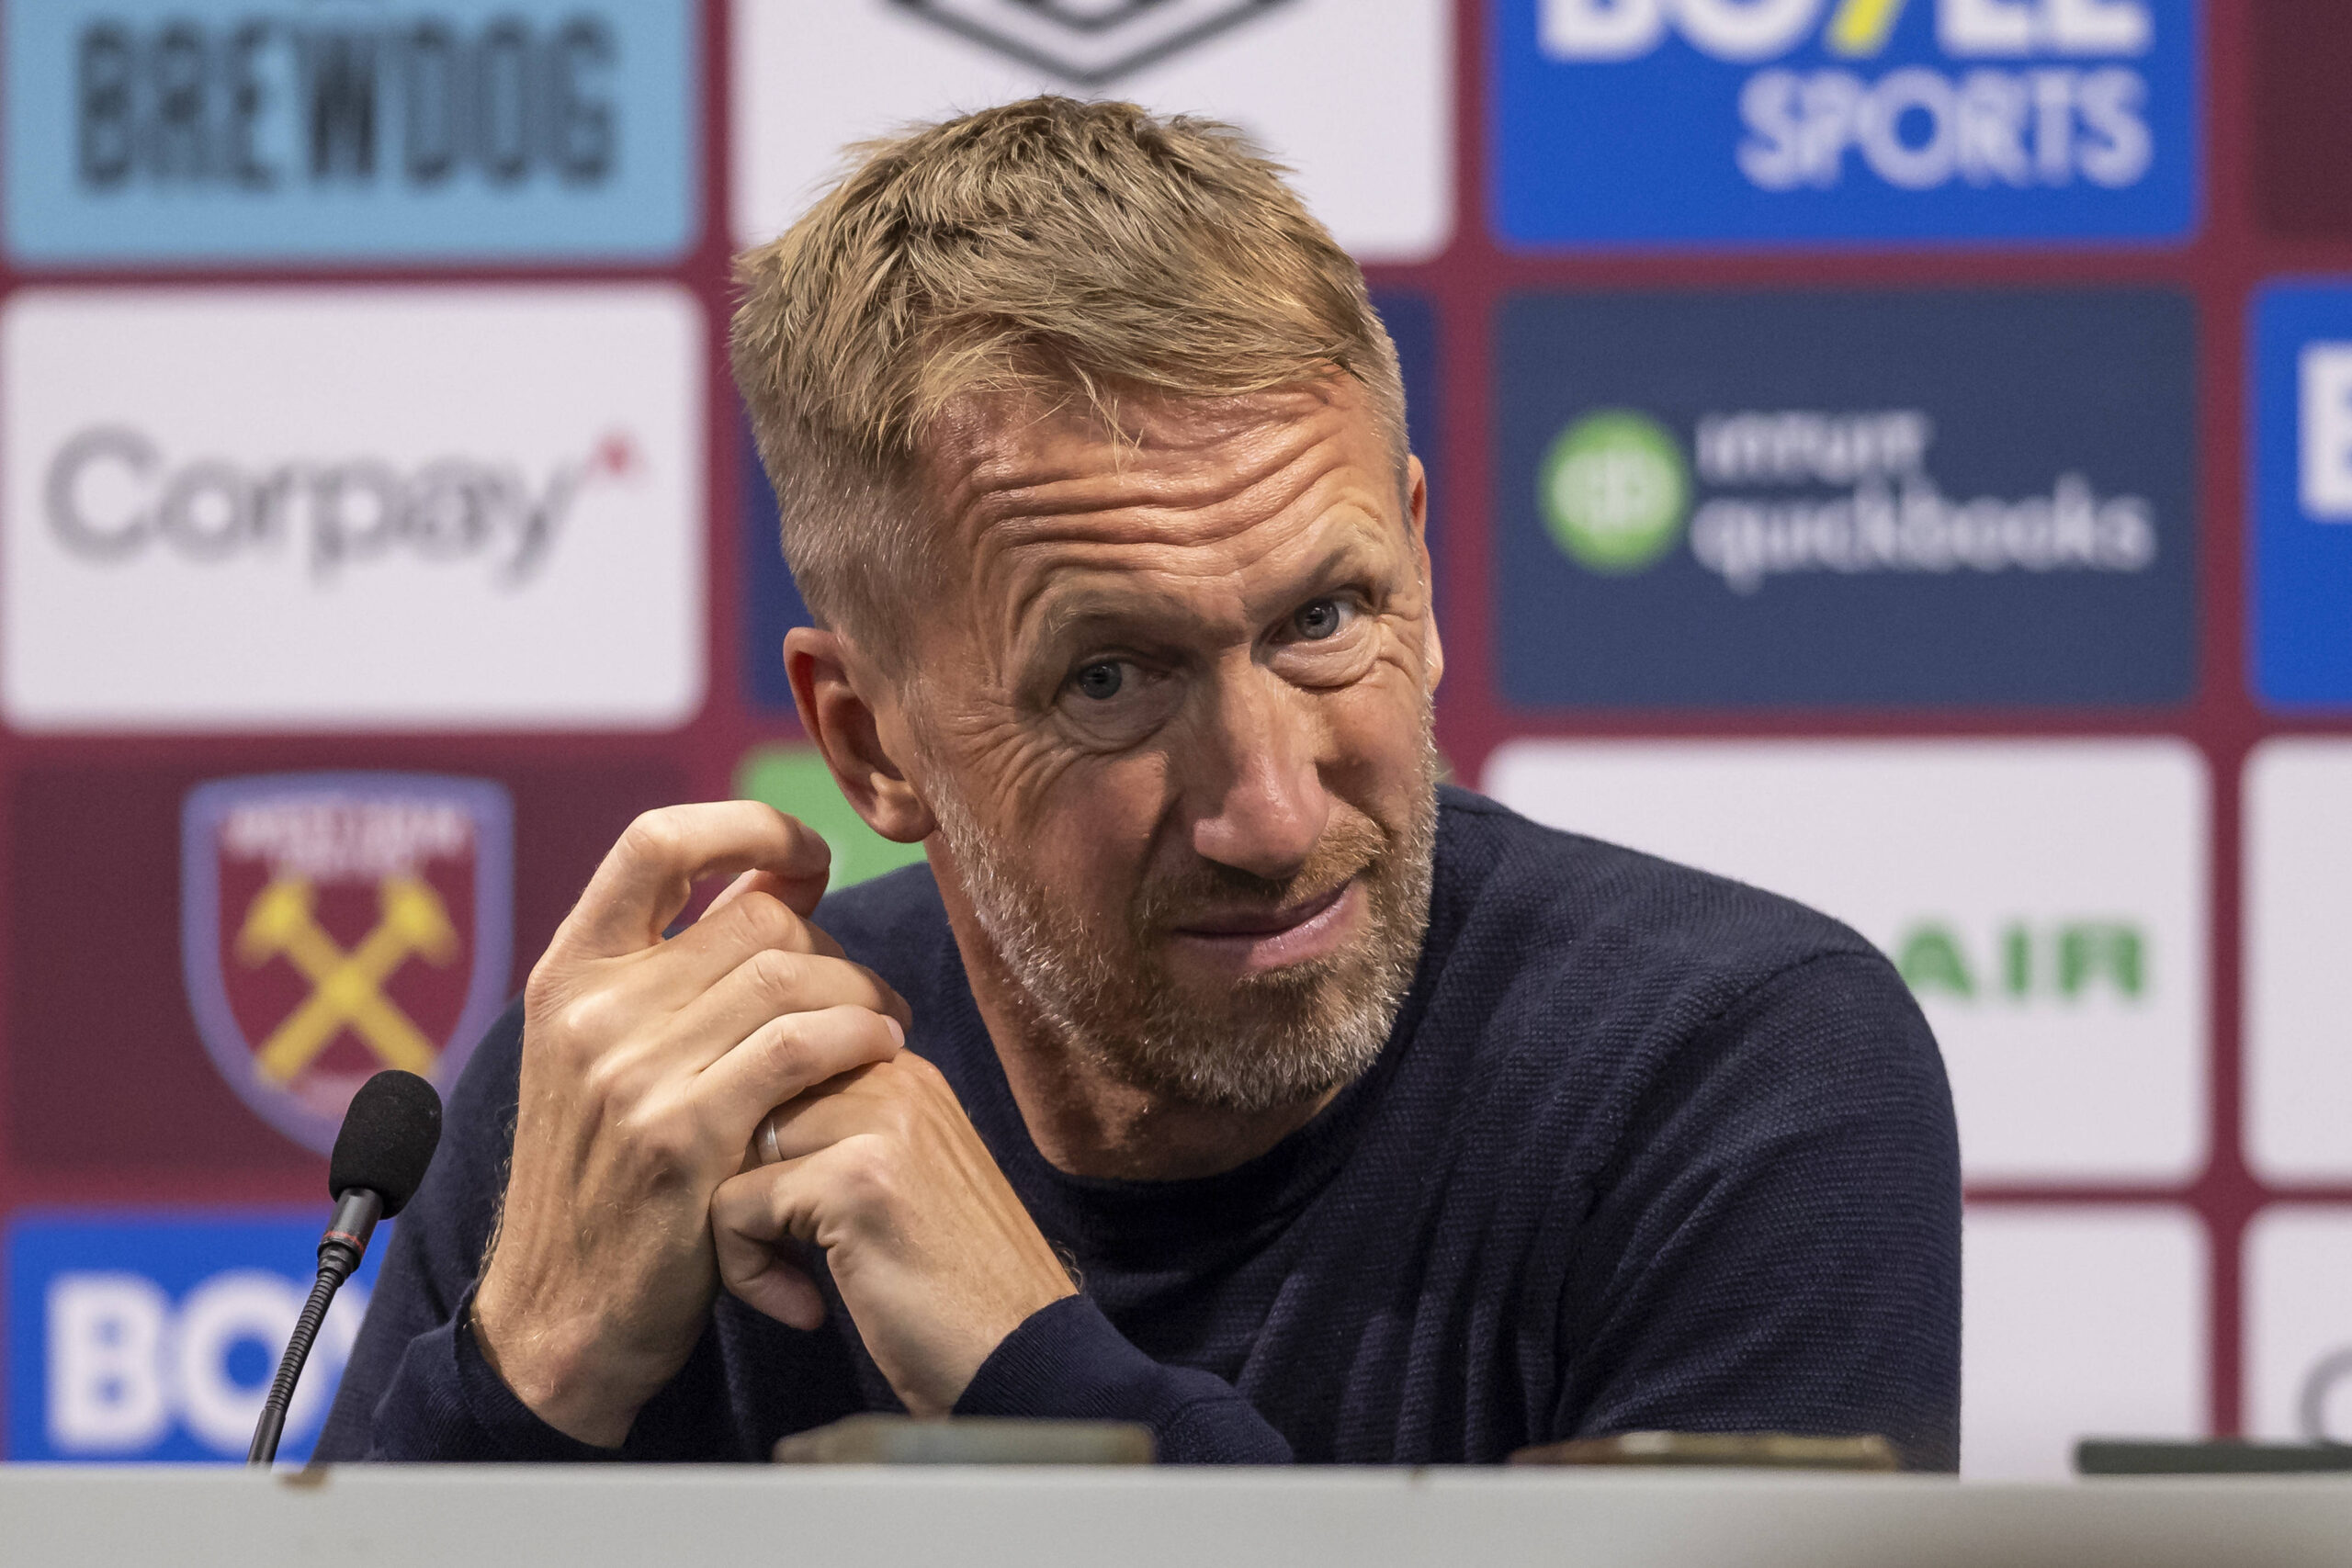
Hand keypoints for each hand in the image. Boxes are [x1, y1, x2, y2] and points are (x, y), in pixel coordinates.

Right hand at [471, 801, 911, 1446]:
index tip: (809, 850)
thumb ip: (677, 969)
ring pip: (790, 975)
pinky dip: (859, 1038)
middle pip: (755, 918)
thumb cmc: (611, 1178)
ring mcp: (631, 1074)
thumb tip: (779, 877)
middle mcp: (590, 1011)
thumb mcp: (610, 1057)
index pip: (655, 841)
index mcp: (568, 974)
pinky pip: (800, 1046)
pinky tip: (883, 1056)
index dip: (747, 825)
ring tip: (888, 1029)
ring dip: (863, 996)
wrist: (566, 1317)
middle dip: (834, 944)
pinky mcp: (682, 1138)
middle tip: (868, 993)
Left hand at [711, 1053, 1076, 1415]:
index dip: (762, 1144)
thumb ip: (848, 1136)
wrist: (1023, 1355)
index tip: (795, 1214)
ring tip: (791, 1282)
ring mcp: (878, 1126)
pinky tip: (803, 1310)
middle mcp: (897, 1080)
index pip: (781, 1067)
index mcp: (909, 1074)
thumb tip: (747, 1127)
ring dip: (738, 1226)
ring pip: (730, 1146)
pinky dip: (747, 1270)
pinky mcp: (853, 1181)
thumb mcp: (911, 1180)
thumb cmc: (962, 1287)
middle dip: (741, 1181)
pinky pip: (734, 1206)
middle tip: (782, 1255)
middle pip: (750, 1103)